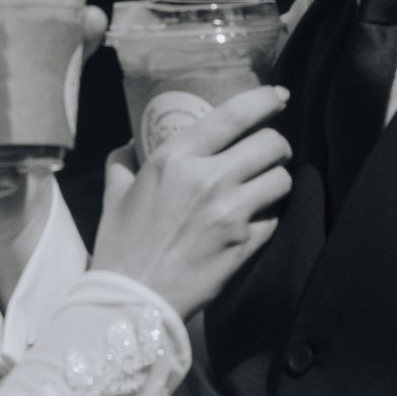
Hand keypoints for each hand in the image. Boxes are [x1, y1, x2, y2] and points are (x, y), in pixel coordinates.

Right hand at [87, 83, 289, 319]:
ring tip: (266, 185)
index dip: (266, 100)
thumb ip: (123, 162)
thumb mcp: (115, 194)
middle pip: (271, 143)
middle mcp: (209, 179)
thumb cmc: (121, 245)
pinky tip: (256, 219)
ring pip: (281, 179)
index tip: (280, 96)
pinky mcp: (245, 244)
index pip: (235, 115)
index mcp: (176, 158)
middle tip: (270, 151)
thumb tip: (131, 143)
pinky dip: (270, 216)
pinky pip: (275, 218)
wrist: (132, 299)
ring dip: (277, 180)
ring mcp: (232, 213)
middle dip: (277, 144)